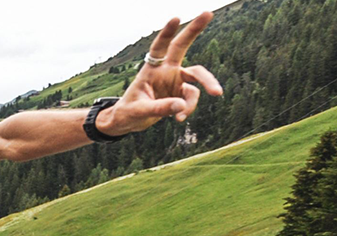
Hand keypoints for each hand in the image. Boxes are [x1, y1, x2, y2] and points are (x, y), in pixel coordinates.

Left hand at [100, 12, 225, 135]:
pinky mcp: (182, 94)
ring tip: (206, 99)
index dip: (167, 33)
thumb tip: (181, 105)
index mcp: (151, 69)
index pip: (159, 47)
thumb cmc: (128, 112)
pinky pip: (192, 99)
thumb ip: (159, 108)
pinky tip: (179, 119)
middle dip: (195, 29)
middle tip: (209, 12)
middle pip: (182, 46)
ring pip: (197, 78)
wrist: (129, 122)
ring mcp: (176, 81)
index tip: (176, 18)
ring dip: (207, 86)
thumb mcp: (138, 111)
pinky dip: (188, 108)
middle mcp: (166, 71)